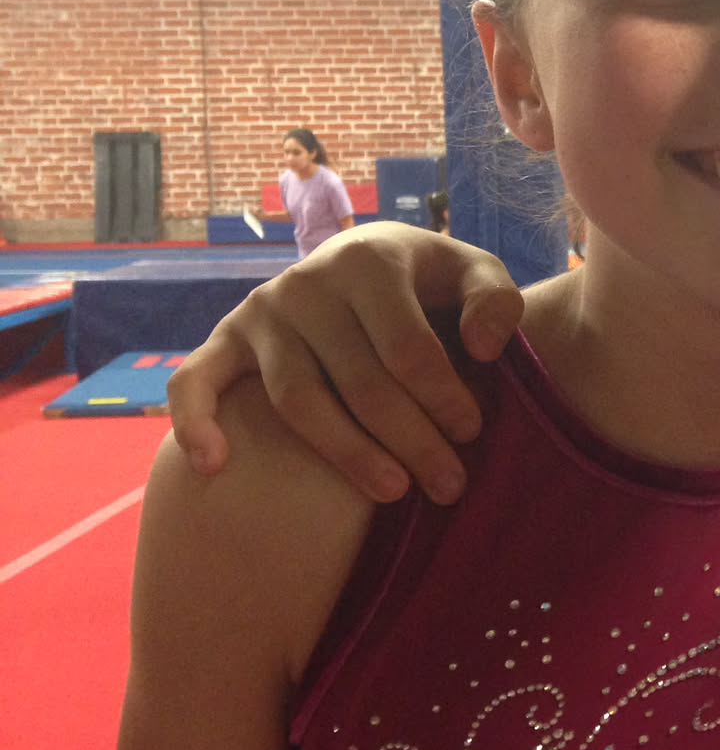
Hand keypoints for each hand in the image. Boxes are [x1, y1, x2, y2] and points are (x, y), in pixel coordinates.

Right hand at [166, 223, 522, 503]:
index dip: (445, 399)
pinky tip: (214, 468)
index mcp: (369, 262)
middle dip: (411, 441)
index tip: (473, 434)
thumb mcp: (476, 272)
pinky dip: (195, 422)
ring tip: (395, 492)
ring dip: (346, 454)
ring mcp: (262, 311)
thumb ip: (495, 300)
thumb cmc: (429, 280)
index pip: (408, 349)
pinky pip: (197, 381)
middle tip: (449, 486)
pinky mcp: (227, 338)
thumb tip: (483, 348)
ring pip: (297, 401)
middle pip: (359, 383)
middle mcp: (307, 283)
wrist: (364, 257)